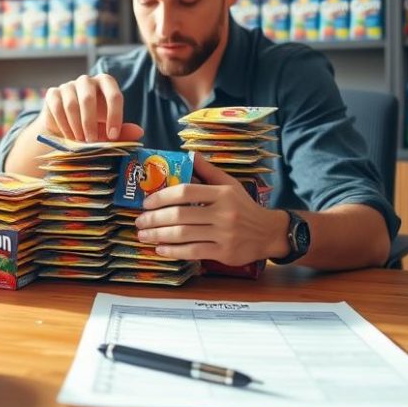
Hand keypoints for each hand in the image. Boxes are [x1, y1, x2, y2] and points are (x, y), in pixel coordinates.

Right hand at [42, 73, 144, 142]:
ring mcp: (68, 85)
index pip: (113, 95)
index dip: (114, 116)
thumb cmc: (93, 126)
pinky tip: (69, 137)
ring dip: (76, 127)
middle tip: (92, 142)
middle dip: (90, 123)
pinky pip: (57, 108)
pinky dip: (63, 126)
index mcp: (106, 84)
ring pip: (71, 105)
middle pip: (88, 98)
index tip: (113, 136)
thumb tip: (139, 132)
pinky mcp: (53, 93)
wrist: (66, 129)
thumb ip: (123, 131)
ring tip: (80, 142)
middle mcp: (87, 81)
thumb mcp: (108, 130)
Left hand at [135, 157, 288, 265]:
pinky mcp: (224, 252)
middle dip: (154, 219)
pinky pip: (193, 252)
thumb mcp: (229, 184)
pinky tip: (160, 249)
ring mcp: (223, 234)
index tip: (146, 202)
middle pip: (180, 215)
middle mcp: (223, 213)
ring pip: (184, 235)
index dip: (162, 196)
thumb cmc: (243, 207)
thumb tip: (187, 154)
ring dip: (158, 235)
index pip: (186, 192)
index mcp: (221, 193)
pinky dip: (173, 251)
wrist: (268, 233)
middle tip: (139, 221)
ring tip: (143, 235)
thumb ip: (207, 171)